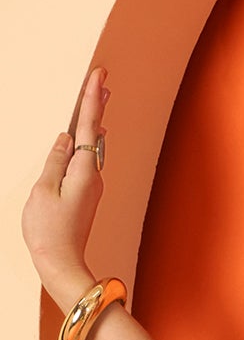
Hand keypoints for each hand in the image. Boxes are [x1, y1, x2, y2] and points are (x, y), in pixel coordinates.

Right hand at [23, 64, 108, 281]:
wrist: (60, 263)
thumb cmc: (48, 230)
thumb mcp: (43, 190)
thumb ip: (55, 161)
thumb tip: (66, 140)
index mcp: (82, 171)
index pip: (88, 126)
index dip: (92, 99)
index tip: (98, 76)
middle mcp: (93, 176)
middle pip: (95, 133)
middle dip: (97, 104)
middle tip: (103, 79)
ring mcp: (92, 186)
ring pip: (92, 146)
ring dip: (94, 121)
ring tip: (100, 98)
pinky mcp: (87, 194)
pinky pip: (87, 160)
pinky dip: (89, 141)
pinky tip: (92, 136)